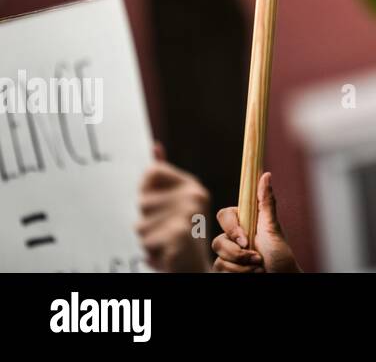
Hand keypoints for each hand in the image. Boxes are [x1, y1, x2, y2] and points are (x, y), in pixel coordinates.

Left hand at [135, 143, 211, 272]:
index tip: (161, 208)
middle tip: (166, 231)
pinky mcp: (179, 233)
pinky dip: (151, 251)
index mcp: (192, 186)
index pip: (150, 172)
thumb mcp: (172, 203)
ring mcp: (188, 214)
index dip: (147, 192)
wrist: (194, 270)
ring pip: (140, 224)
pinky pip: (144, 240)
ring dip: (147, 239)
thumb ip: (161, 176)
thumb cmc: (179, 236)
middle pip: (142, 201)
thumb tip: (155, 146)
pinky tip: (166, 253)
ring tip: (165, 243)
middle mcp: (194, 195)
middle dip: (146, 221)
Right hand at [212, 172, 298, 272]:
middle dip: (238, 253)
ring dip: (241, 265)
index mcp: (244, 222)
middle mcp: (234, 237)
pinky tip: (251, 273)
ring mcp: (228, 254)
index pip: (224, 215)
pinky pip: (219, 268)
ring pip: (218, 257)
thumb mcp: (273, 228)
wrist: (280, 277)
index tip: (245, 239)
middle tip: (257, 259)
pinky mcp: (225, 268)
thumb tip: (266, 174)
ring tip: (258, 267)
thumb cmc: (280, 255)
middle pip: (218, 240)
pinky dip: (238, 273)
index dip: (231, 228)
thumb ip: (266, 202)